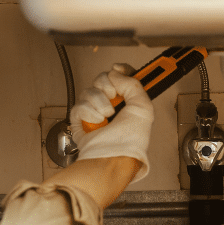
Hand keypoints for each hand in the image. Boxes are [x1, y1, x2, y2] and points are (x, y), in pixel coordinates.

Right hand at [70, 64, 153, 181]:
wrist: (113, 155)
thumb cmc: (131, 141)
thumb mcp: (144, 107)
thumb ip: (133, 83)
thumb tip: (116, 73)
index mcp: (128, 103)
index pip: (122, 77)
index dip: (121, 70)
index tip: (119, 69)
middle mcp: (112, 105)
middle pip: (102, 79)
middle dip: (108, 86)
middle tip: (114, 97)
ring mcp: (95, 112)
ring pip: (90, 91)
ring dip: (100, 102)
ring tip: (106, 116)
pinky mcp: (81, 119)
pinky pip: (79, 104)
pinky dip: (89, 112)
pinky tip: (97, 121)